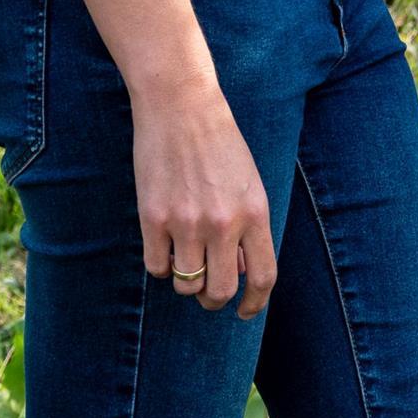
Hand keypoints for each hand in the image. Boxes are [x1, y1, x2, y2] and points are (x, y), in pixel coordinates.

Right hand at [132, 74, 273, 316]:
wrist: (181, 107)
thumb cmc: (220, 144)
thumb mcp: (249, 183)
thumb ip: (248, 228)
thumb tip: (239, 272)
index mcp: (255, 213)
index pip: (264, 277)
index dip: (255, 303)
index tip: (244, 311)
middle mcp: (223, 223)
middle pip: (219, 291)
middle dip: (214, 299)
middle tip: (209, 290)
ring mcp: (186, 223)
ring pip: (186, 285)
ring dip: (186, 280)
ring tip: (186, 257)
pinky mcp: (153, 219)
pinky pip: (156, 268)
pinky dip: (161, 265)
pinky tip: (164, 245)